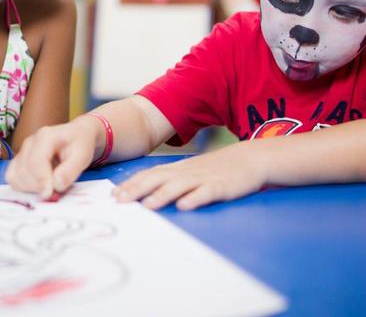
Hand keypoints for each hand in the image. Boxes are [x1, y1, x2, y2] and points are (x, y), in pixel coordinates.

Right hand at [6, 117, 101, 198]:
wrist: (75, 135)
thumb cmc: (79, 144)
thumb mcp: (83, 156)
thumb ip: (70, 171)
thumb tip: (56, 185)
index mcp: (46, 136)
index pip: (36, 161)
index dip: (41, 181)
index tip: (50, 194)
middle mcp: (30, 142)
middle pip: (23, 170)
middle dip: (37, 186)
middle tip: (54, 191)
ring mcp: (22, 150)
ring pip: (15, 175)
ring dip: (30, 188)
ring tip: (48, 186)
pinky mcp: (19, 159)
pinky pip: (12, 177)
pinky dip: (23, 186)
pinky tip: (38, 186)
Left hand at [114, 143, 267, 210]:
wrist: (251, 158)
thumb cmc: (218, 168)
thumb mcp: (192, 171)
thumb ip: (172, 180)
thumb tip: (147, 193)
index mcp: (178, 169)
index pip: (150, 175)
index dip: (131, 184)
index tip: (114, 196)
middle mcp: (187, 172)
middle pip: (159, 179)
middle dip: (138, 189)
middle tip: (119, 201)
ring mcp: (204, 178)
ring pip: (180, 185)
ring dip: (162, 195)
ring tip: (147, 206)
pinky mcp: (222, 186)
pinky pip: (207, 192)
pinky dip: (195, 198)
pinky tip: (185, 206)